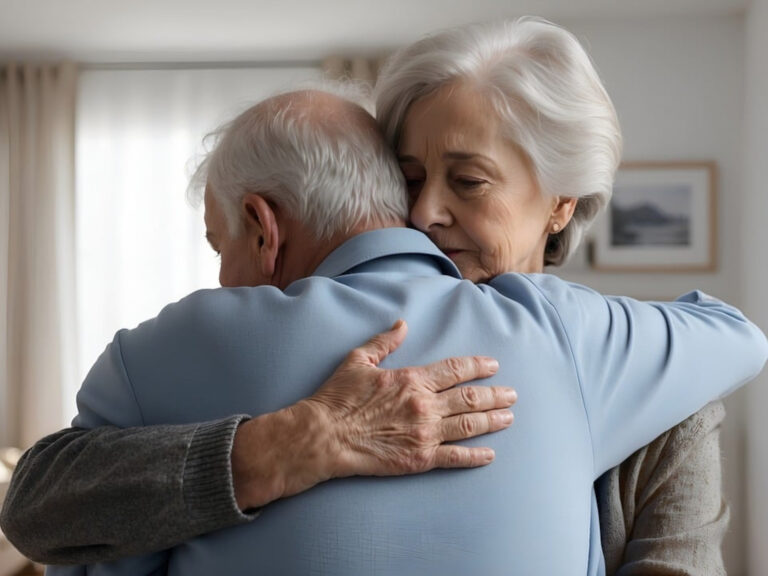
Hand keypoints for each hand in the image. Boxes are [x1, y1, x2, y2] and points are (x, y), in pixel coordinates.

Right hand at [232, 320, 515, 509]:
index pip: (455, 370)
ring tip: (509, 417)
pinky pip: (455, 457)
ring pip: (469, 425)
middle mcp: (424, 405)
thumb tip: (402, 324)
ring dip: (493, 421)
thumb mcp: (358, 360)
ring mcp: (425, 433)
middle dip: (495, 395)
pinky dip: (476, 456)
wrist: (325, 435)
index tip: (493, 365)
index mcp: (412, 379)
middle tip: (512, 394)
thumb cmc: (338, 397)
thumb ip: (384, 342)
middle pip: (470, 398)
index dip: (478, 366)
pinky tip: (490, 454)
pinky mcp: (420, 458)